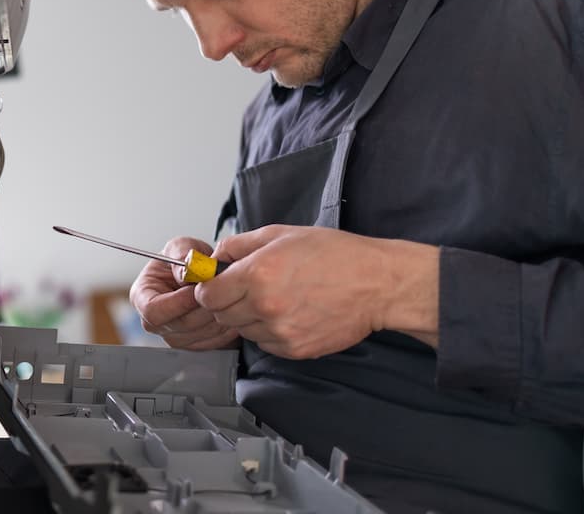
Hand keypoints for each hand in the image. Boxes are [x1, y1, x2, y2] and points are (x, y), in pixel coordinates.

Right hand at [130, 236, 239, 350]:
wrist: (201, 273)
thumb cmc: (184, 261)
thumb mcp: (181, 246)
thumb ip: (182, 254)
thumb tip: (186, 272)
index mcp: (142, 296)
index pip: (154, 311)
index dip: (178, 303)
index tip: (198, 291)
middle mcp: (154, 321)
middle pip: (179, 325)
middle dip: (204, 308)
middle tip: (222, 292)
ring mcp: (173, 335)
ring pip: (199, 335)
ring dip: (218, 317)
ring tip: (229, 298)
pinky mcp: (193, 344)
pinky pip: (212, 342)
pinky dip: (225, 328)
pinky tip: (230, 310)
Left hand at [195, 225, 439, 358]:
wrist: (376, 284)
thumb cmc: (333, 254)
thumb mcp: (280, 234)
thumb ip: (239, 244)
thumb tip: (214, 256)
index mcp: (257, 274)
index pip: (208, 294)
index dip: (209, 288)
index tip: (218, 284)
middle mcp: (264, 306)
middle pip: (221, 315)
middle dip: (227, 302)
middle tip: (248, 289)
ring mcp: (280, 332)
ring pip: (243, 330)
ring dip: (249, 317)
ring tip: (275, 299)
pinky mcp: (296, 349)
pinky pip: (265, 344)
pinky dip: (269, 332)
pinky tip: (290, 314)